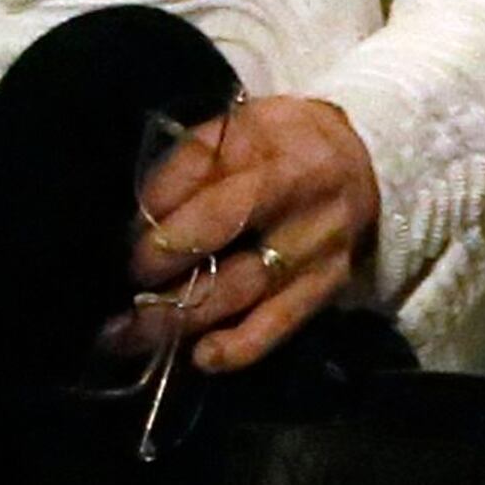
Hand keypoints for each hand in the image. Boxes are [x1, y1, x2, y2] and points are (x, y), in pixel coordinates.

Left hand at [112, 96, 382, 375]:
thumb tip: (142, 215)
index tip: (125, 241)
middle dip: (166, 267)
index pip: (214, 187)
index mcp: (275, 151)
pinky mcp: (325, 289)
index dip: (167, 220)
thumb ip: (191, 162)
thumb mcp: (241, 127)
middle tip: (122, 286)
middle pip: (226, 236)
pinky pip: (280, 324)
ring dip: (183, 316)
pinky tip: (201, 357)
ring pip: (244, 290)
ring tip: (129, 335)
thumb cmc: (281, 144)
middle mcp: (301, 202)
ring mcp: (316, 251)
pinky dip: (240, 346)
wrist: (363, 164)